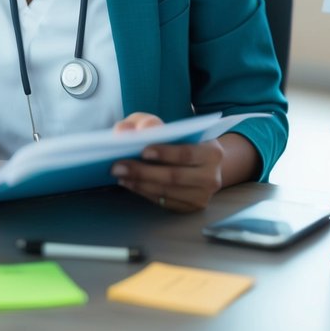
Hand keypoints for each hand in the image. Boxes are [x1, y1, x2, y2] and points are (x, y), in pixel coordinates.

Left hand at [110, 113, 224, 211]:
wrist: (201, 163)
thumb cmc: (179, 140)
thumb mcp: (166, 125)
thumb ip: (148, 122)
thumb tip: (136, 129)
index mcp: (212, 153)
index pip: (186, 154)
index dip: (165, 153)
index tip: (142, 151)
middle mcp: (212, 178)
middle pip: (174, 176)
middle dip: (142, 172)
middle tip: (117, 167)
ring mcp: (203, 196)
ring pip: (167, 191)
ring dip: (140, 184)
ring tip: (120, 175)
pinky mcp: (191, 207)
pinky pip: (165, 202)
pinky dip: (144, 193)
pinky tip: (130, 184)